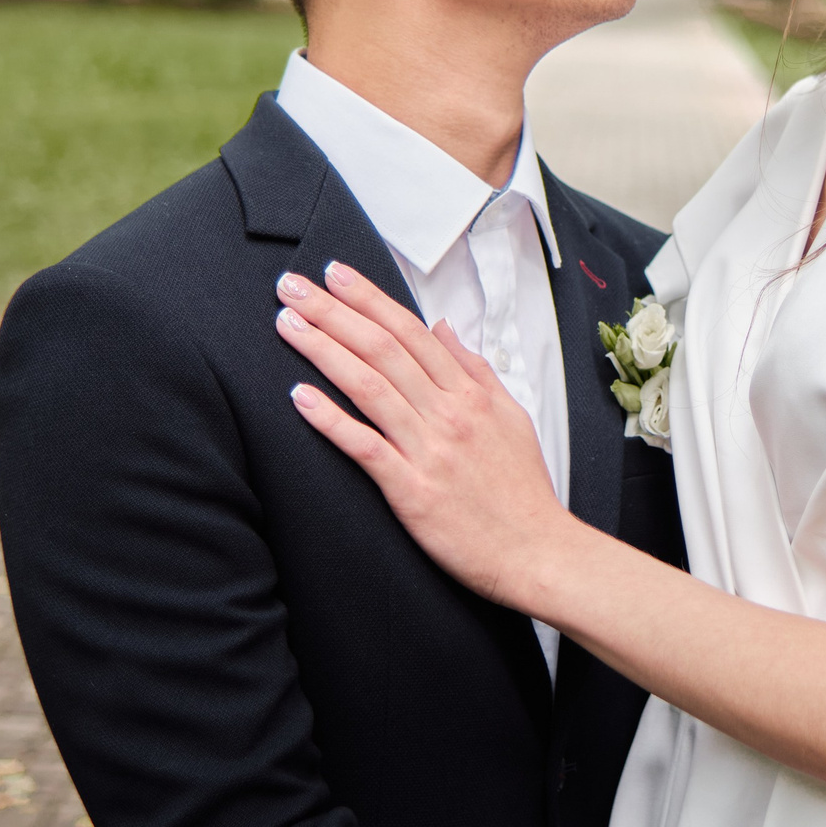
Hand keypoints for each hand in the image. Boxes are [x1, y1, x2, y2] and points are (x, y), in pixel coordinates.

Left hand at [276, 263, 572, 609]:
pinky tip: (301, 397)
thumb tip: (444, 329)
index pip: (411, 331)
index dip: (369, 299)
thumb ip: (475, 370)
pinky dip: (331, 419)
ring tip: (289, 326)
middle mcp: (448, 414)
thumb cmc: (523, 491)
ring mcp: (429, 451)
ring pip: (368, 386)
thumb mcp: (512, 416)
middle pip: (382, 348)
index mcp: (470, 394)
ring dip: (323, 351)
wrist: (537, 551)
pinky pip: (365, 446)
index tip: (336, 275)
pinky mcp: (413, 490)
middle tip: (293, 287)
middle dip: (333, 312)